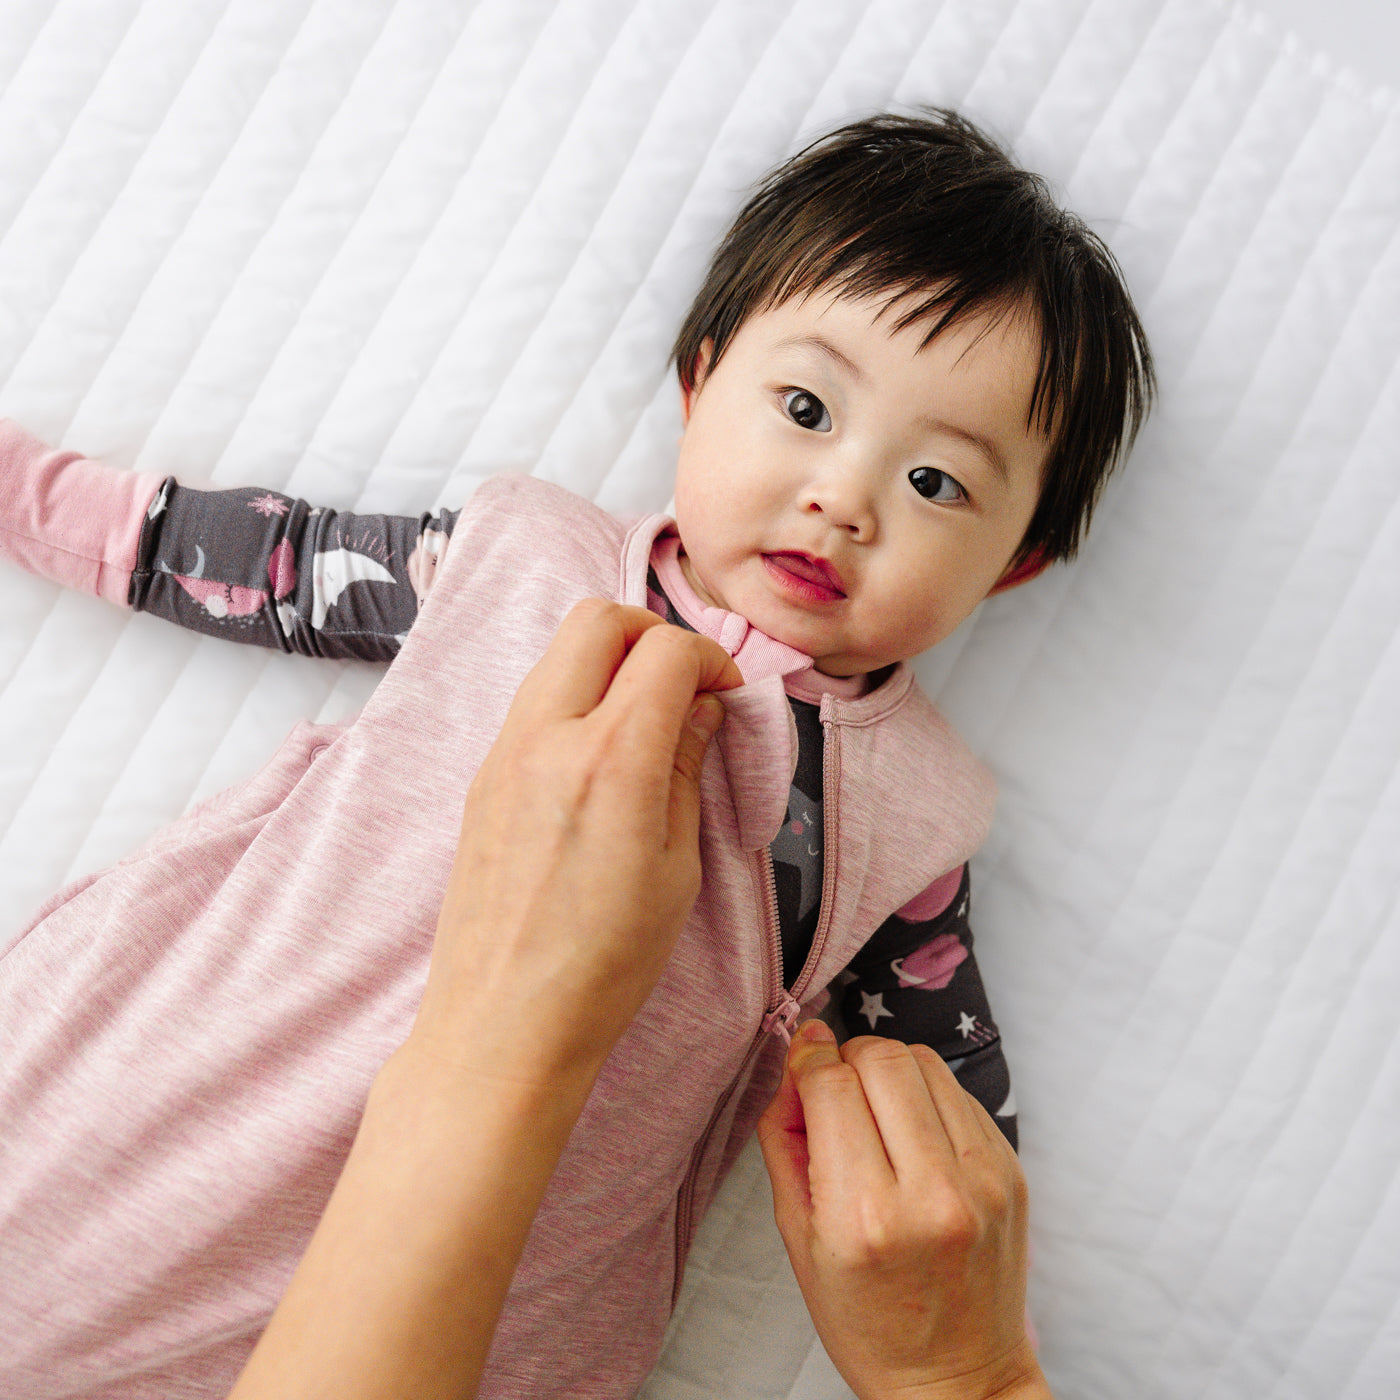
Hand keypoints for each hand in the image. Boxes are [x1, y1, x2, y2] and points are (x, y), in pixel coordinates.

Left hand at [231, 601, 742, 1399]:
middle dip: (652, 633)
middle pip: (598, 619)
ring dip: (608, 663)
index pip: (666, 651)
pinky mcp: (483, 777)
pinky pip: (533, 702)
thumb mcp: (676, 867)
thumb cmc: (603, 963)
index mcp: (611, 759)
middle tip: (682, 685)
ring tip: (643, 723)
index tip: (725, 695)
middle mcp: (548, 736)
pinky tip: (599, 758)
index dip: (710, 659)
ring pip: (558, 654)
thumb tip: (697, 711)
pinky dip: (574, 699)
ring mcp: (504, 752)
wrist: (504, 1021)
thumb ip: (684, 770)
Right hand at [757, 1022, 1050, 1399]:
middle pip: (882, 1059)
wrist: (957, 1381)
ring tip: (874, 1111)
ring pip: (924, 1062)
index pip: (831, 1084)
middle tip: (835, 1089)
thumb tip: (798, 1058)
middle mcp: (930, 1193)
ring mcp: (981, 1180)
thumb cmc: (868, 1321)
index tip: (801, 1063)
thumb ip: (785, 1138)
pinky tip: (912, 1134)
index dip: (807, 1060)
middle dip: (847, 1059)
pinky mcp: (1010, 1172)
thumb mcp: (798, 1239)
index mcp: (864, 1217)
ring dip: (888, 1070)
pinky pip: (960, 1092)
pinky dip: (926, 1095)